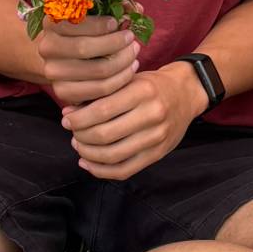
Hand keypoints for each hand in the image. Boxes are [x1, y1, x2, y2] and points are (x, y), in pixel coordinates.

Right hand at [33, 11, 138, 106]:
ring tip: (133, 53)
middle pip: (85, 48)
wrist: (63, 58)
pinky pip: (99, 90)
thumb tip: (135, 7)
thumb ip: (113, 8)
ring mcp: (53, 72)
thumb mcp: (93, 16)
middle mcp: (47, 47)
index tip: (116, 23)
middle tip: (131, 38)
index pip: (75, 23)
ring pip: (96, 70)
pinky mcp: (63, 92)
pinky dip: (120, 80)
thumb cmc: (84, 32)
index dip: (99, 24)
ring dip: (122, 62)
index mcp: (52, 23)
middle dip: (115, 43)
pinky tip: (128, 69)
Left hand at [61, 62, 199, 179]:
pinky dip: (102, 171)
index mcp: (142, 91)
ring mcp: (157, 137)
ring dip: (88, 154)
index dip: (77, 119)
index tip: (66, 119)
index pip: (100, 111)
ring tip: (79, 145)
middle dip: (80, 136)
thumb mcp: (128, 80)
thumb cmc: (151, 85)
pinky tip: (89, 163)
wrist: (186, 93)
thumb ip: (100, 95)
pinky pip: (125, 170)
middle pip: (104, 135)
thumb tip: (68, 113)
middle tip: (72, 132)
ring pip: (113, 156)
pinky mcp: (158, 154)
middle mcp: (152, 115)